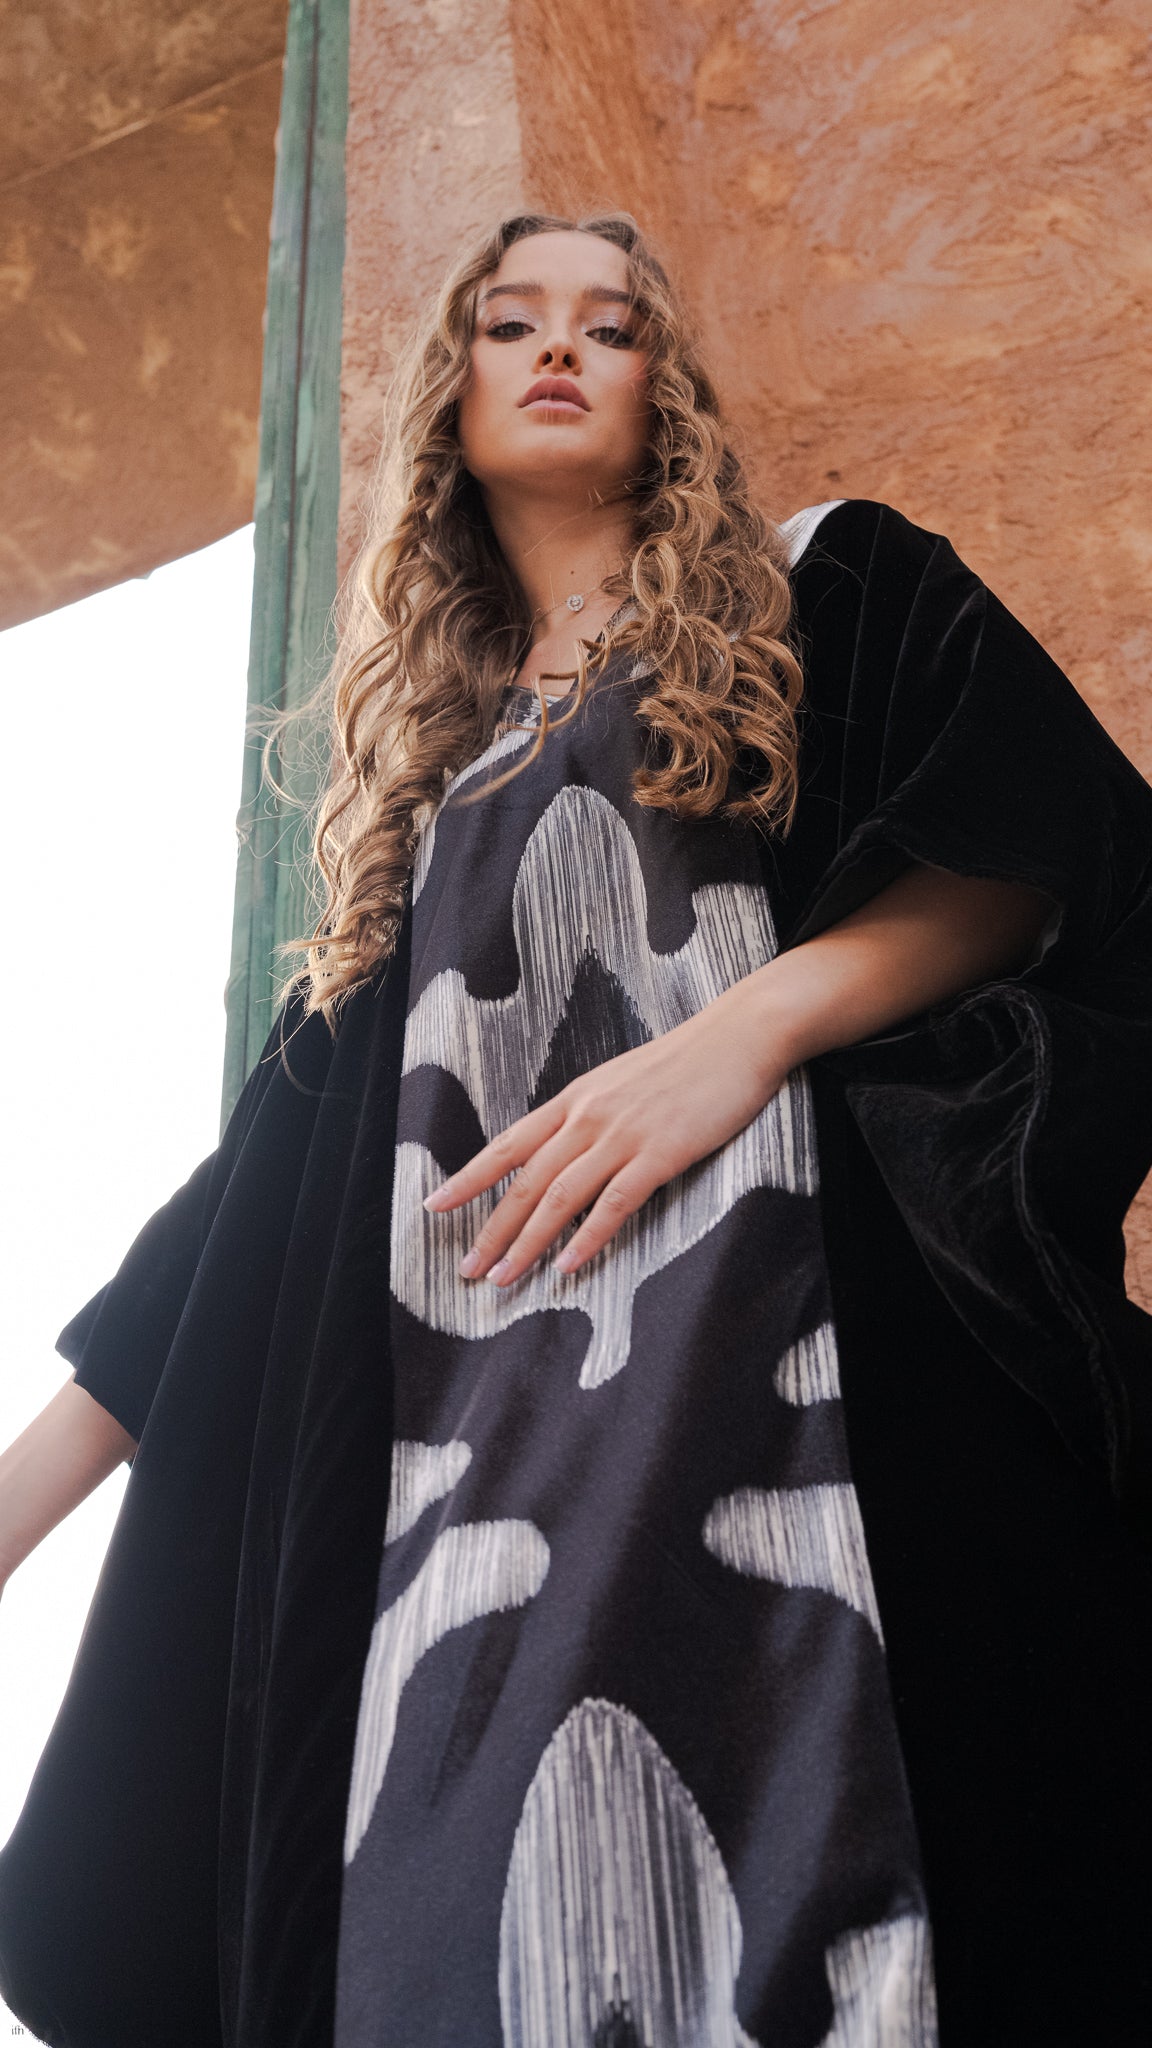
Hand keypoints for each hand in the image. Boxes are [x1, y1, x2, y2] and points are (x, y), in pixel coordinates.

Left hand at [423, 981, 790, 1283]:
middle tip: (467, 1268)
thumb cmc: (686, 1062)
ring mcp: (623, 1135)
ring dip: (527, 1243)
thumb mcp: (621, 1082)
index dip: (469, 1177)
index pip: (508, 1144)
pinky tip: (568, 1266)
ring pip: (560, 1197)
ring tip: (504, 1278)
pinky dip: (587, 1238)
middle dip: (490, 1228)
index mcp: (575, 1099)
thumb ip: (590, 1115)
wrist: (740, 1037)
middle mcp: (588, 1117)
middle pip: (525, 1180)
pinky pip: (615, 1203)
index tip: (434, 1206)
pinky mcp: (661, 1153)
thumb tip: (564, 1150)